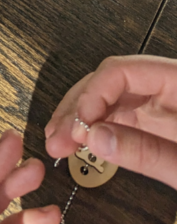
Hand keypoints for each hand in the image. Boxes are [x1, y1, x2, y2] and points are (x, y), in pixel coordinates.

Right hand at [45, 54, 176, 188]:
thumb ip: (147, 151)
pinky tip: (81, 143)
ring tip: (59, 143)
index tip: (78, 124)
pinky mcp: (161, 125)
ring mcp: (164, 105)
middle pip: (110, 81)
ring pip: (110, 99)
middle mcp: (169, 87)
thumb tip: (96, 137)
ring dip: (80, 119)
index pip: (123, 71)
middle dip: (78, 107)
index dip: (93, 93)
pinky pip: (120, 117)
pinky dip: (97, 130)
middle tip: (57, 138)